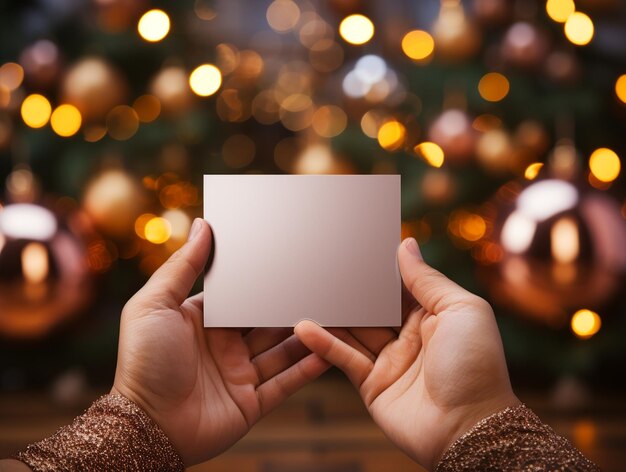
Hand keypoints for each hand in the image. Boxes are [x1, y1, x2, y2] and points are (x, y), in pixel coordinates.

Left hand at [112, 219, 328, 464]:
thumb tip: (202, 226)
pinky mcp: (252, 402)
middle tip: (319, 285)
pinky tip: (328, 351)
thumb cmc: (143, 363)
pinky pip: (285, 383)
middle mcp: (224, 345)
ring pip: (282, 350)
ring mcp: (240, 373)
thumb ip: (181, 267)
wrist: (148, 426)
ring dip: (306, 335)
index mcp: (203, 320)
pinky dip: (307, 368)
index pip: (241, 295)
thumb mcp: (154, 305)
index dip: (262, 281)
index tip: (288, 260)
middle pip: (266, 321)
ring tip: (333, 315)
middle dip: (290, 306)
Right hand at [294, 237, 518, 470]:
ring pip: (353, 329)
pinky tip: (304, 326)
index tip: (352, 247)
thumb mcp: (462, 310)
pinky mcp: (372, 384)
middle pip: (371, 306)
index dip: (378, 268)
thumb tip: (406, 244)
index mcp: (434, 314)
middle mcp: (410, 335)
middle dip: (350, 288)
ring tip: (304, 290)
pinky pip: (345, 358)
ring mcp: (389, 360)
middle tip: (319, 266)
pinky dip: (324, 343)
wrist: (469, 429)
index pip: (399, 284)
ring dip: (331, 312)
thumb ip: (428, 280)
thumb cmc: (476, 366)